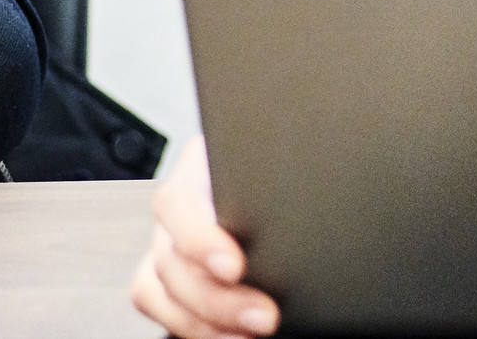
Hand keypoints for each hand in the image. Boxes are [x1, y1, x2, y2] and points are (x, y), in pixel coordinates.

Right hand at [129, 137, 278, 337]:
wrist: (290, 171)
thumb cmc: (293, 165)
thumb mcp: (290, 156)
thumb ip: (287, 175)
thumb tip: (317, 195)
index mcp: (200, 166)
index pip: (178, 202)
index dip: (200, 240)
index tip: (236, 268)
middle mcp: (177, 210)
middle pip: (170, 260)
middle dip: (218, 298)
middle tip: (267, 317)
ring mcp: (166, 247)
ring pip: (159, 294)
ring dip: (208, 323)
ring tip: (257, 334)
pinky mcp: (169, 283)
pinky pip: (167, 313)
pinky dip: (199, 330)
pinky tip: (235, 337)